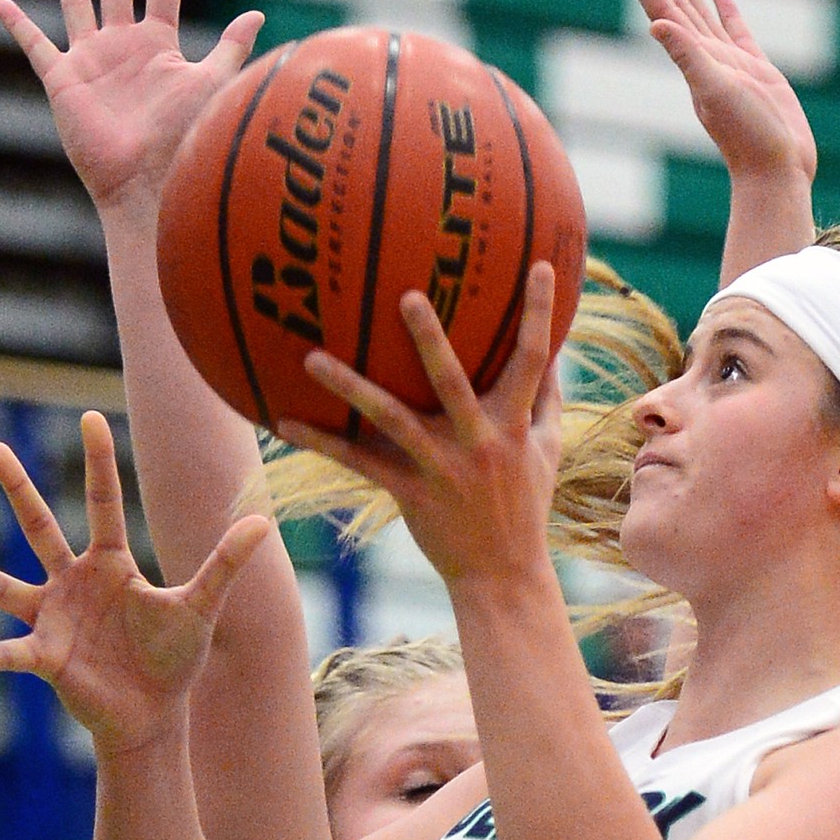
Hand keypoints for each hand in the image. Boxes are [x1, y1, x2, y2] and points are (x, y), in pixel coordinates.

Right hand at [0, 0, 262, 213]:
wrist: (150, 181)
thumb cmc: (185, 137)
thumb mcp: (212, 84)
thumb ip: (229, 48)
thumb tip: (258, 15)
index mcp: (160, 45)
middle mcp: (126, 48)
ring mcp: (93, 63)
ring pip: (77, 5)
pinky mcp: (63, 81)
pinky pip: (35, 46)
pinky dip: (17, 25)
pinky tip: (1, 4)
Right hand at [0, 413, 269, 755]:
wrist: (155, 714)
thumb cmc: (175, 659)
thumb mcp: (202, 606)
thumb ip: (226, 563)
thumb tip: (264, 520)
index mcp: (112, 564)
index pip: (104, 502)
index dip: (98, 461)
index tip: (90, 416)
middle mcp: (74, 582)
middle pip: (40, 525)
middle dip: (17, 487)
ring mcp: (54, 618)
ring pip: (3, 586)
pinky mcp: (45, 656)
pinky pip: (6, 652)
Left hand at [276, 262, 560, 588]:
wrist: (503, 574)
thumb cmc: (525, 506)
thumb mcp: (548, 452)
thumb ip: (548, 400)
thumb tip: (554, 351)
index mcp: (516, 425)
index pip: (534, 359)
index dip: (541, 312)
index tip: (540, 265)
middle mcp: (480, 442)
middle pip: (453, 381)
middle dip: (431, 338)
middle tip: (406, 294)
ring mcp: (443, 468)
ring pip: (391, 419)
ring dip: (350, 387)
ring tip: (311, 357)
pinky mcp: (410, 494)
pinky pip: (359, 464)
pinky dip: (322, 443)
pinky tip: (284, 422)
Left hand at [617, 0, 815, 185]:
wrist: (777, 171)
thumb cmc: (749, 137)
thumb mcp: (716, 92)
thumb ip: (688, 57)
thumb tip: (656, 26)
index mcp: (693, 60)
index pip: (663, 12)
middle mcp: (706, 60)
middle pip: (675, 7)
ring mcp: (730, 65)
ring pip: (701, 16)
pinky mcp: (756, 72)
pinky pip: (736, 33)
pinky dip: (726, 13)